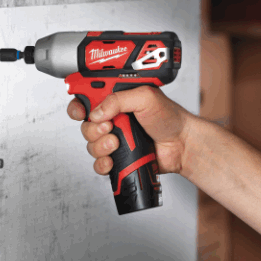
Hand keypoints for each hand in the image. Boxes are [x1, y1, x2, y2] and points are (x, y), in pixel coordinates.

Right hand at [66, 86, 195, 175]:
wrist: (182, 144)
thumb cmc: (169, 117)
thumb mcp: (145, 97)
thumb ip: (118, 99)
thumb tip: (97, 112)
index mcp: (116, 99)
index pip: (87, 98)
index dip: (78, 105)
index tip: (81, 112)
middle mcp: (113, 118)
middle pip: (85, 124)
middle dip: (92, 128)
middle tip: (109, 127)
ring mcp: (115, 138)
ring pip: (91, 145)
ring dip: (100, 145)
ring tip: (116, 143)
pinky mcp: (118, 156)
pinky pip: (99, 163)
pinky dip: (102, 163)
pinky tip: (112, 160)